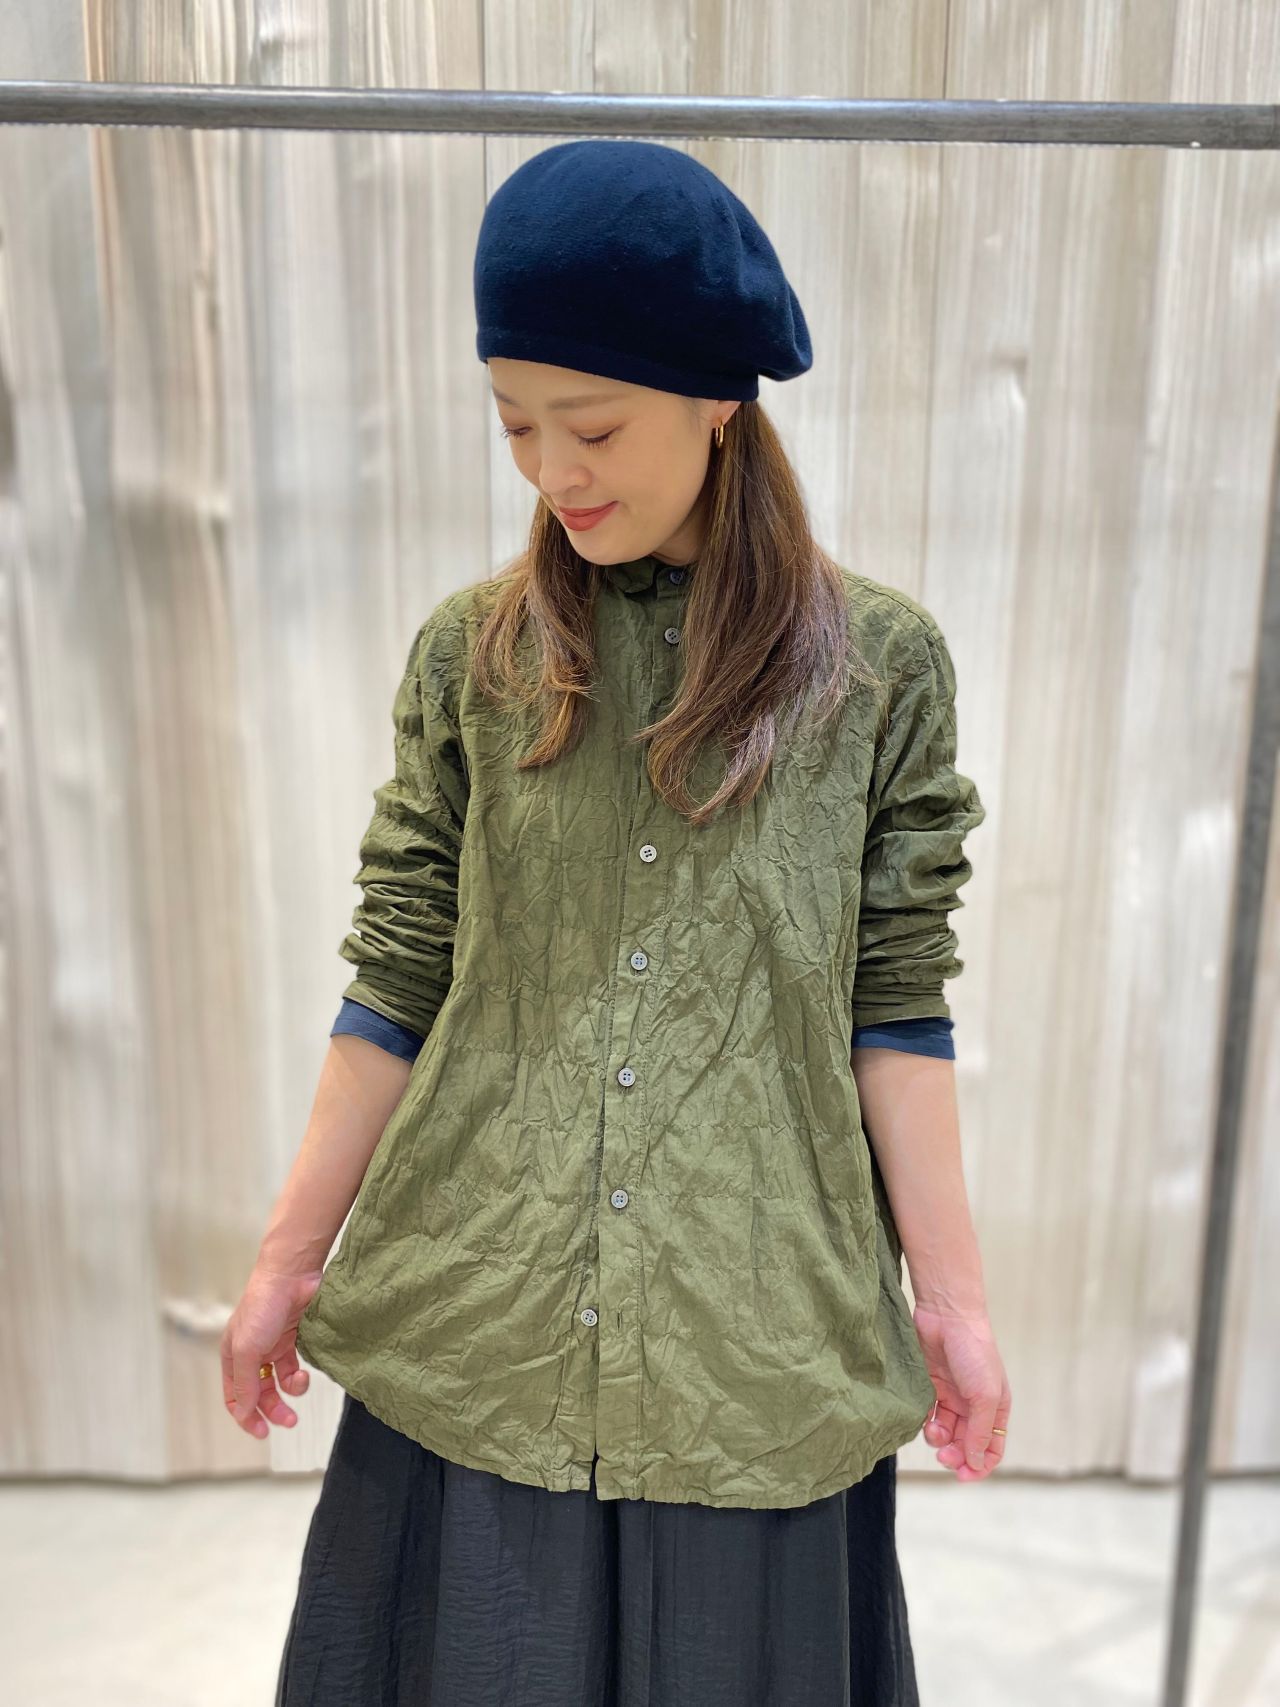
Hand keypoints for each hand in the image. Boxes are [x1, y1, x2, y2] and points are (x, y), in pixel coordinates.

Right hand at [220, 1263, 324, 1439]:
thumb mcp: (248, 1349)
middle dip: (274, 1409)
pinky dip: (299, 1373)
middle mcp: (252, 1354)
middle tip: (290, 1421)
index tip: (262, 1432)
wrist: (292, 1275)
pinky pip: (295, 1367)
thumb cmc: (263, 1307)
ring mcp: (273, 1346)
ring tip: (301, 1383)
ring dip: (291, 1390)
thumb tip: (244, 1412)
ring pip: (279, 1382)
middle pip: (260, 1393)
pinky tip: (304, 1369)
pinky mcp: (294, 1339)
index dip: (246, 1416)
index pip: (235, 1397)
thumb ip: (245, 1383)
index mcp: (233, 1356)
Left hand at [912, 1301, 1010, 1480]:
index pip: (991, 1449)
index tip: (962, 1475)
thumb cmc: (974, 1352)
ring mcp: (951, 1396)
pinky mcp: (930, 1386)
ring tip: (933, 1430)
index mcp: (995, 1409)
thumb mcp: (984, 1396)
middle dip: (955, 1455)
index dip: (979, 1466)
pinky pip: (927, 1415)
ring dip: (938, 1440)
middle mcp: (974, 1405)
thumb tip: (974, 1461)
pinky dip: (924, 1422)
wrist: (946, 1316)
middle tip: (943, 1457)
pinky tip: (924, 1417)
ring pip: (944, 1432)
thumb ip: (980, 1431)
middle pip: (965, 1444)